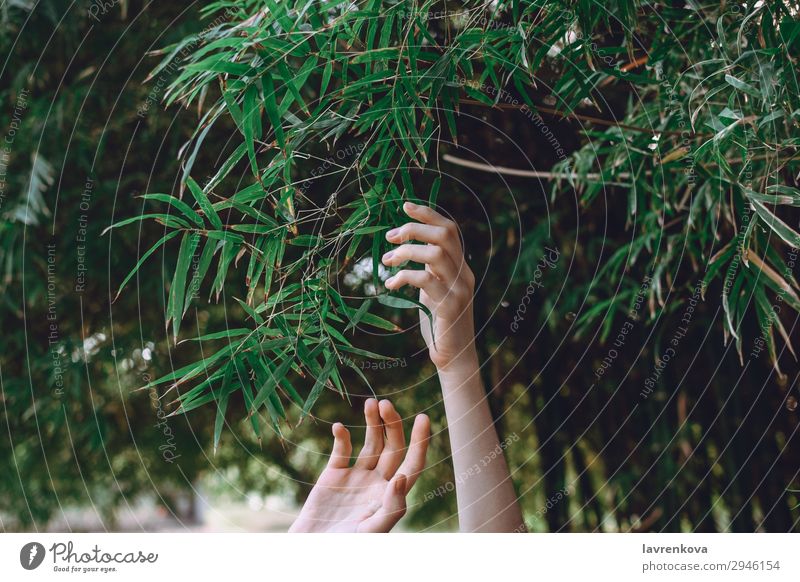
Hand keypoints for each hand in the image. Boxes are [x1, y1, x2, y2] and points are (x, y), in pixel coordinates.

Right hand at [289, 399, 429, 532]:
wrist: (309, 548)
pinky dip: (341, 436)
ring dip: (371, 422)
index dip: (420, 442)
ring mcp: (356, 476)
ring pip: (370, 442)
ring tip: (371, 403)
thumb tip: (402, 478)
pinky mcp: (334, 474)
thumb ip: (391, 507)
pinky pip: (342, 449)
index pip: (412, 464)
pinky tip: (339, 427)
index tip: (422, 418)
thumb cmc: (345, 545)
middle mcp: (377, 482)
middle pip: (392, 447)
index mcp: (391, 495)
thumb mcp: (372, 531)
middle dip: (392, 424)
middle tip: (386, 404)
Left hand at [382, 202, 477, 370]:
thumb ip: (429, 269)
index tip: (405, 205)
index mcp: (461, 267)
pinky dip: (404, 276)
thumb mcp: (434, 290)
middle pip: (444, 234)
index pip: (450, 229)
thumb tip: (407, 247)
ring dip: (405, 253)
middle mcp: (465, 274)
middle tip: (389, 237)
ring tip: (387, 261)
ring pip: (435, 254)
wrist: (454, 357)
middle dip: (413, 229)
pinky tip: (391, 285)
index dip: (428, 214)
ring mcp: (460, 290)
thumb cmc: (439, 323)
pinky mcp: (450, 307)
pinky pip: (426, 280)